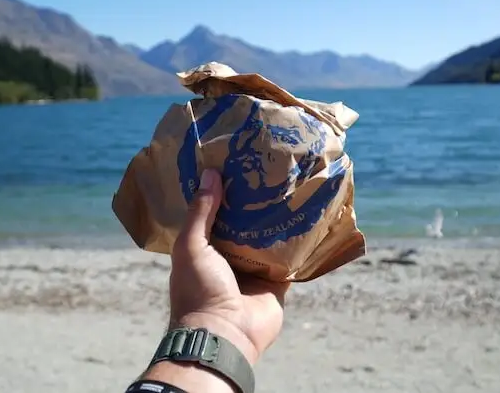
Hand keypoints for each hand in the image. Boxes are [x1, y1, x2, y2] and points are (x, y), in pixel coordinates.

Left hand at [168, 168, 289, 364]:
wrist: (225, 334)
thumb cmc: (199, 289)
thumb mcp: (191, 245)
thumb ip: (201, 212)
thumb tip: (210, 174)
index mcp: (204, 249)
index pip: (213, 214)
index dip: (220, 191)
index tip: (233, 165)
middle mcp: (228, 257)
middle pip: (243, 223)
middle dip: (253, 202)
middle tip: (267, 170)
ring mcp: (254, 270)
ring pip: (268, 236)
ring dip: (277, 217)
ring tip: (290, 184)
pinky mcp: (277, 281)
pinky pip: (291, 257)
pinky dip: (298, 241)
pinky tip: (308, 214)